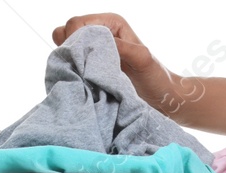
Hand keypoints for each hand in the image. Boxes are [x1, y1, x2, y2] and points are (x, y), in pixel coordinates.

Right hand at [52, 13, 175, 110]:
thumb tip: (97, 43)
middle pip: (66, 31)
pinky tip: (82, 79)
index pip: (76, 23)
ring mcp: (94, 48)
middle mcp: (101, 31)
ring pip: (65, 46)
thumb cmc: (155, 78)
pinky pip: (71, 61)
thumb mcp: (142, 59)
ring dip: (69, 60)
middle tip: (81, 68)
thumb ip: (121, 47)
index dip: (73, 39)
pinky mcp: (91, 64)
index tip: (81, 60)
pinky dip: (72, 69)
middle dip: (69, 49)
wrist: (160, 97)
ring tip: (82, 74)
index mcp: (111, 23)